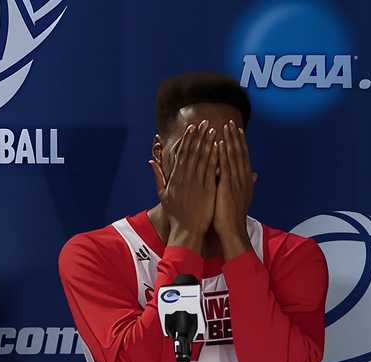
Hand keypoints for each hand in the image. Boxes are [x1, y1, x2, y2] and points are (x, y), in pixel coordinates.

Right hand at [149, 120, 219, 252]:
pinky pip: (211, 170)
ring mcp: (197, 183)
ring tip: (212, 130)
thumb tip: (151, 162)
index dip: (187, 140)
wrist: (186, 230)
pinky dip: (215, 157)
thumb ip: (158, 176)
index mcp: (175, 178)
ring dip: (207, 143)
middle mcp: (185, 178)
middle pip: (192, 153)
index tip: (191, 128)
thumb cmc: (175, 214)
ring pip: (203, 159)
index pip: (181, 154)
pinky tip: (219, 147)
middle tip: (203, 122)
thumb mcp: (162, 194)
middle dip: (198, 136)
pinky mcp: (207, 189)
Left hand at [214, 121, 257, 258]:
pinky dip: (223, 154)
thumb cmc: (231, 216)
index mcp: (244, 180)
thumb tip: (254, 174)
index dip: (239, 143)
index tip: (236, 130)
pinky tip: (219, 143)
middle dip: (235, 137)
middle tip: (231, 122)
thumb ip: (244, 183)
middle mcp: (242, 178)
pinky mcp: (227, 186)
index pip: (242, 157)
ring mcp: (236, 181)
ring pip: (233, 156)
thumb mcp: (240, 197)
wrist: (232, 231)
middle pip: (239, 153)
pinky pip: (225, 166)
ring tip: (225, 127)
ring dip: (229, 140)